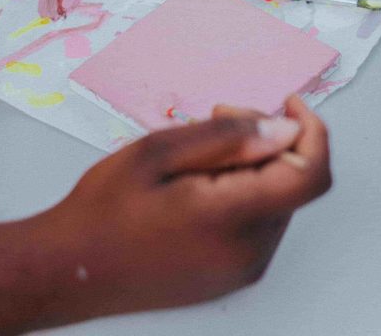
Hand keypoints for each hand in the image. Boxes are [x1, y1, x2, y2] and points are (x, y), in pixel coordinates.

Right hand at [43, 95, 330, 316]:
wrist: (68, 270)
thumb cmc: (104, 210)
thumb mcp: (159, 152)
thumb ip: (230, 137)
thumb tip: (286, 129)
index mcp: (232, 219)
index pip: (309, 173)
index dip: (311, 131)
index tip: (288, 104)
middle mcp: (249, 252)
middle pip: (293, 182)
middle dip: (270, 141)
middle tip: (219, 118)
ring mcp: (243, 270)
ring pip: (277, 201)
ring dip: (255, 167)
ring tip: (199, 156)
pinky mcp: (233, 276)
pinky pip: (260, 225)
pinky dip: (245, 194)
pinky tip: (202, 184)